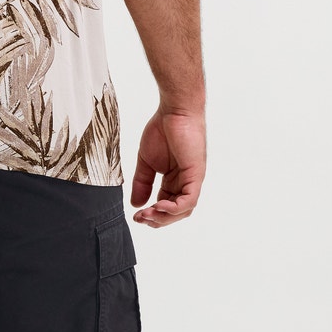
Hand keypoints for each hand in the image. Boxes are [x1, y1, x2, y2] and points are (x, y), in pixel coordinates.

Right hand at [131, 107, 204, 227]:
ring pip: (184, 210)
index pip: (165, 205)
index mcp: (174, 180)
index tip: (136, 216)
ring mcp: (192, 179)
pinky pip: (189, 200)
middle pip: (175, 212)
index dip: (151, 215)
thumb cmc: (162, 129)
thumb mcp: (146, 161)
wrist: (174, 110)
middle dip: (157, 220)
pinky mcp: (196, 174)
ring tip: (148, 214)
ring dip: (164, 217)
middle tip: (140, 219)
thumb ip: (142, 183)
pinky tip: (159, 206)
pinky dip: (175, 208)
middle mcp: (185, 182)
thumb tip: (135, 204)